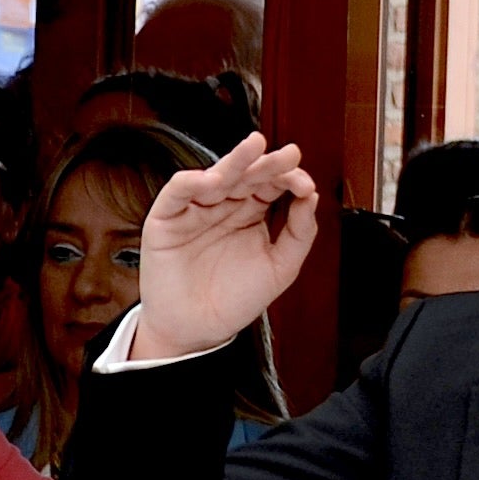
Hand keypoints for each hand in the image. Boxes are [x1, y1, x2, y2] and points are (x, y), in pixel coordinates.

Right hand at [132, 136, 322, 362]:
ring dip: (235, 161)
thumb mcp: (280, 269)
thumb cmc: (234, 301)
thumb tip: (312, 197)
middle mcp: (224, 207)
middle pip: (247, 176)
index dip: (289, 179)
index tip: (305, 185)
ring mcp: (196, 210)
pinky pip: (177, 194)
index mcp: (251, 214)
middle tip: (288, 155)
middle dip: (268, 163)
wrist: (197, 332)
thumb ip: (299, 234)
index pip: (271, 185)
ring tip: (254, 148)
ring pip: (215, 176)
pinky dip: (192, 183)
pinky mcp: (167, 219)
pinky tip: (212, 180)